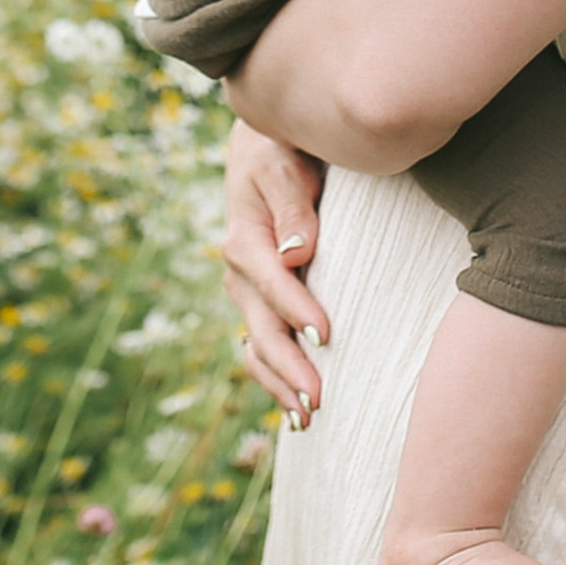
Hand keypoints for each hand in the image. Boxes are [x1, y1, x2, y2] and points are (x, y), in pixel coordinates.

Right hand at [221, 118, 330, 424]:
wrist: (264, 147)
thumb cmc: (282, 149)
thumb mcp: (285, 162)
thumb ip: (293, 202)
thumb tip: (297, 251)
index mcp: (245, 238)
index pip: (272, 281)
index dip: (297, 309)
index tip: (326, 336)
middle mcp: (239, 272)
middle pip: (262, 328)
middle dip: (289, 367)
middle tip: (318, 400)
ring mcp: (246, 292)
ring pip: (258, 347)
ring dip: (280, 384)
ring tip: (309, 417)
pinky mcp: (258, 302)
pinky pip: (261, 348)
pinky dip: (274, 381)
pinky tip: (295, 411)